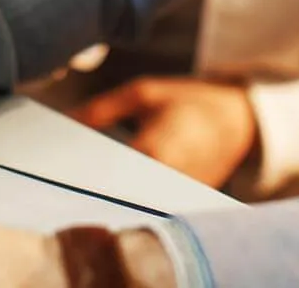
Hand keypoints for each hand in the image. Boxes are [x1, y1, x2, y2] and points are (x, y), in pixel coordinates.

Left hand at [72, 75, 257, 189]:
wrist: (238, 120)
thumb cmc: (188, 101)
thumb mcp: (144, 92)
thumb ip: (101, 109)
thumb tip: (65, 123)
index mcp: (157, 148)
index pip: (107, 173)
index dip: (81, 172)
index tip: (60, 166)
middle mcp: (169, 180)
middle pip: (118, 194)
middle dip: (94, 186)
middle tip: (70, 176)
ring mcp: (180, 197)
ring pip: (134, 205)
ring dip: (114, 195)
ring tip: (92, 183)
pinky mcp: (186, 204)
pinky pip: (152, 206)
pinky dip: (135, 198)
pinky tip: (120, 188)